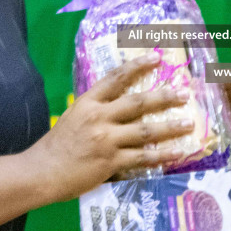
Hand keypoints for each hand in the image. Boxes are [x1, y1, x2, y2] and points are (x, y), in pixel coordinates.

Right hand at [28, 56, 194, 201]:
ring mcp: (106, 140)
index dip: (137, 66)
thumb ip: (97, 108)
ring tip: (189, 124)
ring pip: (145, 131)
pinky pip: (142, 158)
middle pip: (137, 103)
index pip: (116, 78)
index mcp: (88, 102)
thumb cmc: (58, 145)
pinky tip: (177, 152)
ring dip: (170, 127)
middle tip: (184, 93)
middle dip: (164, 97)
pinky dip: (161, 155)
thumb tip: (122, 102)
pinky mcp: (111, 162)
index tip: (157, 57)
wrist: (41, 172)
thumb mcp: (74, 116)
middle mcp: (99, 118)